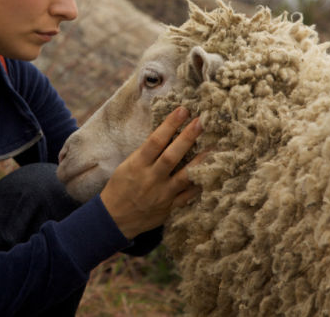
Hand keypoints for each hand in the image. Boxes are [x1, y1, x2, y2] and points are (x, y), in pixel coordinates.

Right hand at [100, 107, 204, 239]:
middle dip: (187, 138)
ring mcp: (162, 194)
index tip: (183, 110)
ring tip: (214, 146)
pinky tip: (212, 172)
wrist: (115, 218)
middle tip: (201, 122)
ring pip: (185, 176)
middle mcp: (151, 178)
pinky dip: (200, 184)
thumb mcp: (127, 165)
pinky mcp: (170, 207)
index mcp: (137, 165)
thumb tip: (167, 133)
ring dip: (201, 160)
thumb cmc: (120, 187)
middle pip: (172, 156)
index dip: (169, 124)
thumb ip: (146, 152)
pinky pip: (189, 195)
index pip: (155, 141)